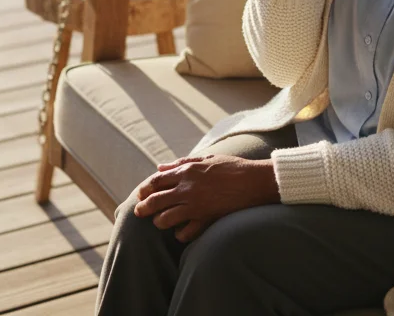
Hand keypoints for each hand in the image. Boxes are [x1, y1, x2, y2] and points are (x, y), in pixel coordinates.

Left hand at [132, 154, 280, 242]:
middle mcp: (187, 188)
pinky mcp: (206, 219)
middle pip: (155, 200)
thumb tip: (160, 167)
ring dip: (159, 221)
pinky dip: (180, 234)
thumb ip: (182, 163)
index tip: (140, 194)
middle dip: (144, 208)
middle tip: (139, 212)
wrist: (254, 181)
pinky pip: (185, 232)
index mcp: (187, 171)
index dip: (144, 189)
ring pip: (165, 218)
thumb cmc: (232, 167)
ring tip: (160, 222)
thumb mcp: (207, 159)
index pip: (156, 181)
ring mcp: (196, 205)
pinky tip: (180, 232)